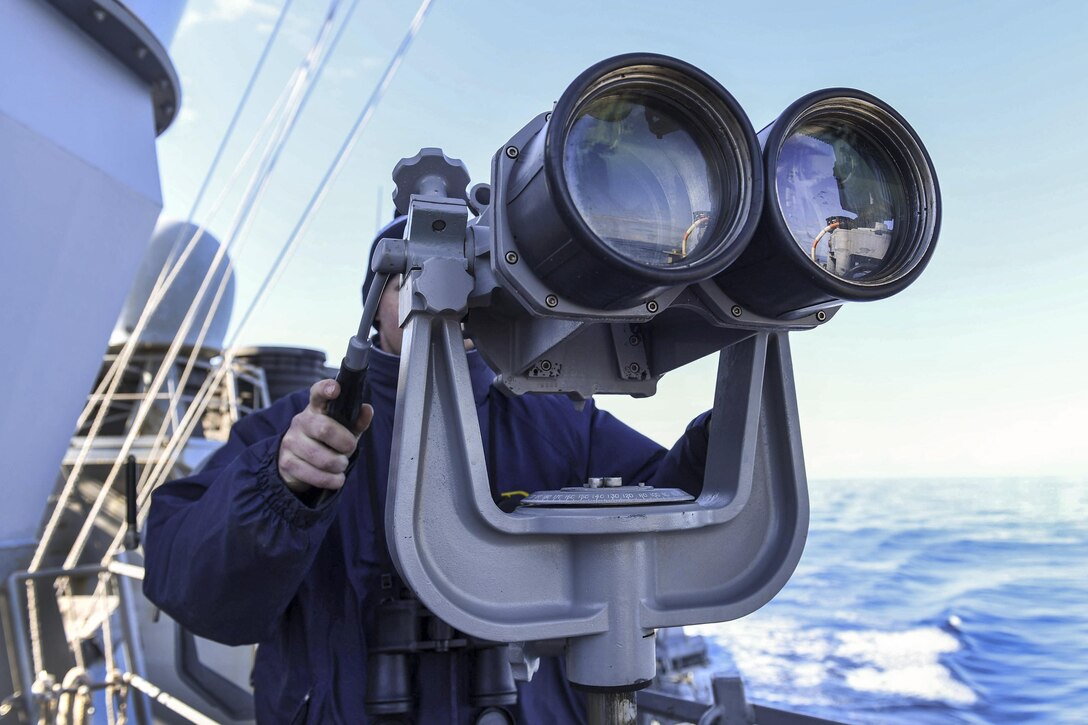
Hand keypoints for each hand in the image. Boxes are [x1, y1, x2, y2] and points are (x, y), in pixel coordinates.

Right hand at [278, 379, 372, 493]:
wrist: (297, 464)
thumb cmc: (326, 442)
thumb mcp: (344, 430)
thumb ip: (356, 421)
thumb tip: (367, 410)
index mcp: (316, 409)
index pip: (317, 393)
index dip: (326, 389)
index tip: (336, 389)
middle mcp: (301, 422)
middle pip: (324, 429)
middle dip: (344, 443)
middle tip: (350, 449)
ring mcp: (291, 442)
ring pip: (321, 457)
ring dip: (338, 465)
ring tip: (341, 466)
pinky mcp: (287, 463)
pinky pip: (314, 475)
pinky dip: (331, 480)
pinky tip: (335, 479)